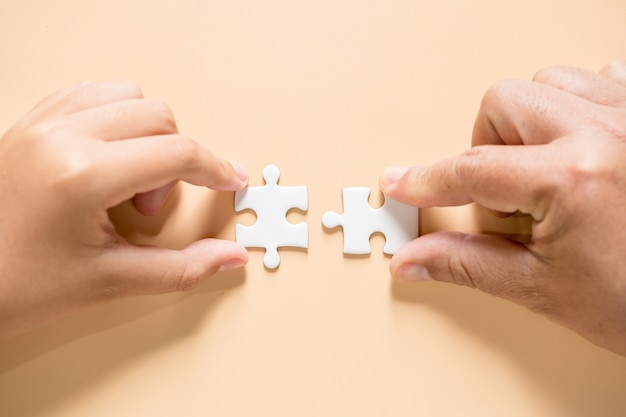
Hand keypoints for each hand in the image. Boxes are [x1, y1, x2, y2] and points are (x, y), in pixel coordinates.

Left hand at [0, 81, 248, 337]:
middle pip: (158, 117)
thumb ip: (182, 268)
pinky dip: (115, 118)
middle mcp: (60, 136)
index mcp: (81, 175)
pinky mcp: (28, 123)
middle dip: (176, 160)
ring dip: (147, 133)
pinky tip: (109, 156)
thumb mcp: (109, 282)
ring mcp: (40, 124)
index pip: (176, 154)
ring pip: (127, 96)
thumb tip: (229, 256)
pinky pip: (90, 94)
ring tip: (127, 179)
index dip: (215, 169)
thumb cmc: (18, 286)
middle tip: (149, 207)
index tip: (229, 182)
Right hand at [381, 61, 625, 355]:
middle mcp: (609, 132)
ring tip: (543, 173)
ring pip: (549, 83)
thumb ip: (465, 264)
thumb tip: (413, 259)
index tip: (402, 182)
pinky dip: (576, 106)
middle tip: (504, 194)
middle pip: (505, 101)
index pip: (472, 169)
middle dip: (486, 146)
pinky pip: (601, 78)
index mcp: (574, 177)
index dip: (426, 180)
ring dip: (530, 125)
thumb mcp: (542, 288)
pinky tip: (581, 147)